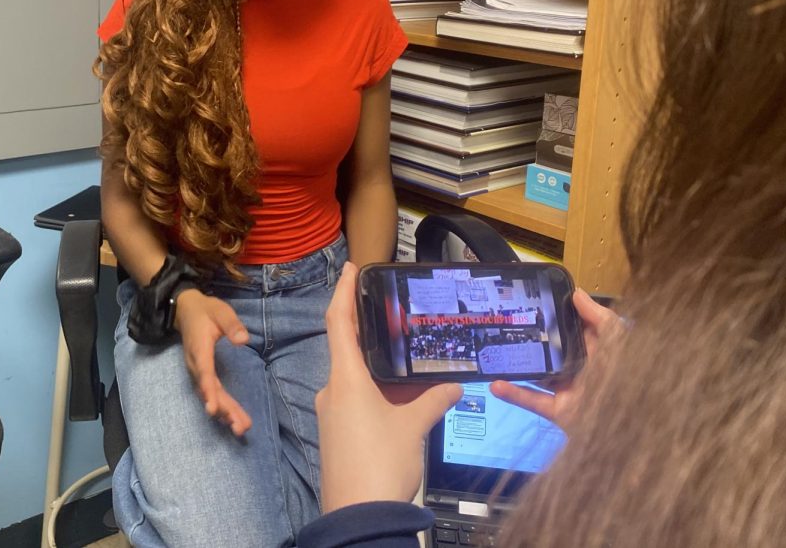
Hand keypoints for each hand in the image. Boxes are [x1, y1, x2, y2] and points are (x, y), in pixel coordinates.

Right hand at [173, 288, 252, 436]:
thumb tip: (244, 340)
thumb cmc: (206, 311)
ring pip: (210, 394)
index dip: (209, 391)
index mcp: (199, 349)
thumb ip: (232, 325)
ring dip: (225, 412)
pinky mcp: (202, 373)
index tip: (213, 409)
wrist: (185, 310)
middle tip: (239, 427)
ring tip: (241, 428)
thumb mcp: (221, 311)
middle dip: (224, 409)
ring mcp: (197, 370)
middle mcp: (196, 364)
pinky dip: (222, 406)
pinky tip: (233, 419)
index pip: (204, 373)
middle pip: (209, 390)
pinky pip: (211, 392)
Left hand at [316, 262, 461, 512]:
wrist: (359, 518)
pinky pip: (355, 400)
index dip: (343, 291)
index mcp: (345, 379)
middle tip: (394, 314)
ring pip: (355, 378)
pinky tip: (400, 396)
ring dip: (379, 369)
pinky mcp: (337, 433)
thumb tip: (453, 384)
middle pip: (349, 349)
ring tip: (409, 359)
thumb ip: (433, 399)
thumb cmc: (380, 466)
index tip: (350, 268)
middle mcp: (332, 390)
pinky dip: (376, 392)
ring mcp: (332, 413)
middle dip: (372, 334)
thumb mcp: (414, 427)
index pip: (339, 322)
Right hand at [490, 288, 621, 430]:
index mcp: (595, 351)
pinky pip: (532, 400)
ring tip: (494, 352)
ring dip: (517, 366)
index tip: (531, 301)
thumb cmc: (626, 378)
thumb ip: (600, 317)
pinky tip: (495, 385)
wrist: (631, 425)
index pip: (572, 329)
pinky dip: (514, 394)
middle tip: (504, 322)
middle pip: (550, 351)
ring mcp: (567, 390)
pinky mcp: (558, 410)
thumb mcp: (618, 341)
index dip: (555, 315)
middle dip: (530, 339)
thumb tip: (576, 294)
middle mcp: (579, 369)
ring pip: (537, 375)